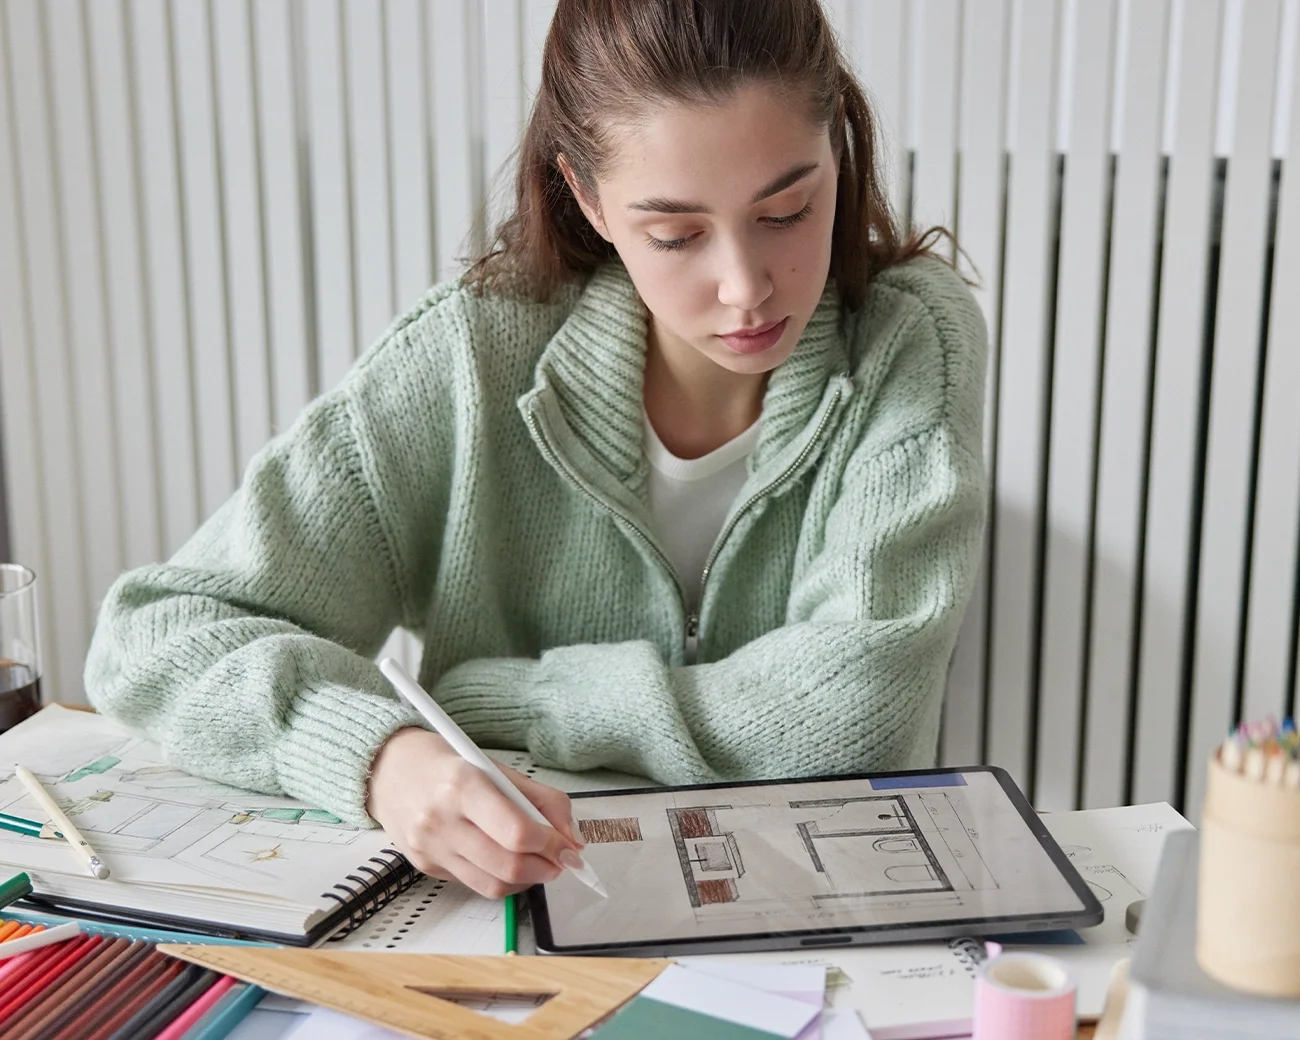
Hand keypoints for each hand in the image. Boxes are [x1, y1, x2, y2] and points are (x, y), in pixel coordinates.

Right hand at [365, 727, 585, 897]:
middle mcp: (442, 820)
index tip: (569, 846)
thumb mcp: (496, 767)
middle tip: (561, 860)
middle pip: (507, 865)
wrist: (387, 769)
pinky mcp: (424, 866)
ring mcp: (430, 848)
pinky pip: (474, 884)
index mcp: (463, 785)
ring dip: (527, 880)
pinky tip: (505, 860)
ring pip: (493, 885)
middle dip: (546, 868)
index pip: (517, 832)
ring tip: (538, 862)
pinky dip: (500, 878)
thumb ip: (540, 800)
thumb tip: (572, 837)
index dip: (552, 845)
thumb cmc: (445, 763)